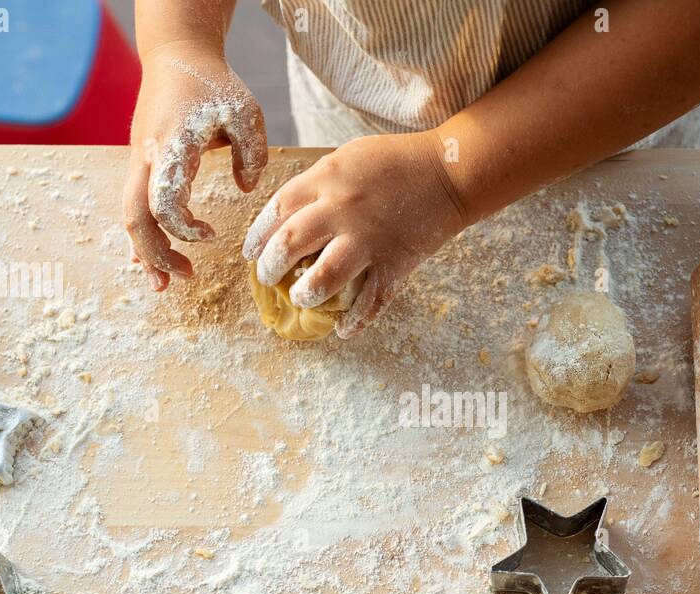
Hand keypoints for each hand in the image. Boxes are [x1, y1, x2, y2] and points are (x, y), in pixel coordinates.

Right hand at [123, 41, 267, 290]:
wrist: (176, 55)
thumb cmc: (213, 83)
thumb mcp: (245, 111)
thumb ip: (252, 153)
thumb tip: (245, 189)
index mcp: (171, 147)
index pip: (164, 201)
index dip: (184, 228)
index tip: (212, 236)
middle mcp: (146, 157)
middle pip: (135, 217)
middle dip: (156, 254)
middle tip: (184, 277)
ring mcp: (139, 161)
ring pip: (129, 215)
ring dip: (145, 252)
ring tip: (163, 284)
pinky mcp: (141, 164)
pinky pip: (135, 206)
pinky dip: (143, 235)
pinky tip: (151, 261)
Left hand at [241, 131, 466, 337]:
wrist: (450, 173)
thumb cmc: (396, 161)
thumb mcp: (347, 157)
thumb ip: (317, 184)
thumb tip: (288, 215)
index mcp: (327, 178)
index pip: (276, 209)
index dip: (256, 235)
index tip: (249, 252)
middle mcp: (342, 209)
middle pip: (289, 244)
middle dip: (270, 267)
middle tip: (268, 278)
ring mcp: (369, 240)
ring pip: (324, 278)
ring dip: (306, 294)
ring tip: (301, 298)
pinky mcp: (395, 263)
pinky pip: (371, 301)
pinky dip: (355, 322)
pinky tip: (342, 330)